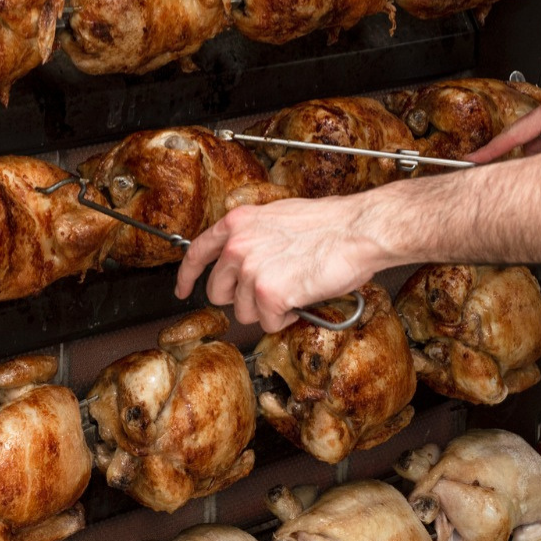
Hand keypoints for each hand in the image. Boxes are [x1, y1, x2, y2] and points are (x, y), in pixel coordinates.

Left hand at [175, 197, 388, 331]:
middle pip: (218, 292)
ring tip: (294, 289)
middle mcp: (238, 246)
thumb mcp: (279, 218)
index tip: (183, 289)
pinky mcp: (269, 294)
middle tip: (267, 293)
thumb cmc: (331, 225)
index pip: (196, 252)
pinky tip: (301, 298)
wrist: (358, 231)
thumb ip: (256, 238)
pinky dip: (285, 317)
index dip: (187, 276)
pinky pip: (268, 322)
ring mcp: (251, 271)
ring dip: (268, 309)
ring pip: (244, 312)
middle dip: (241, 299)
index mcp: (238, 223)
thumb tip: (250, 261)